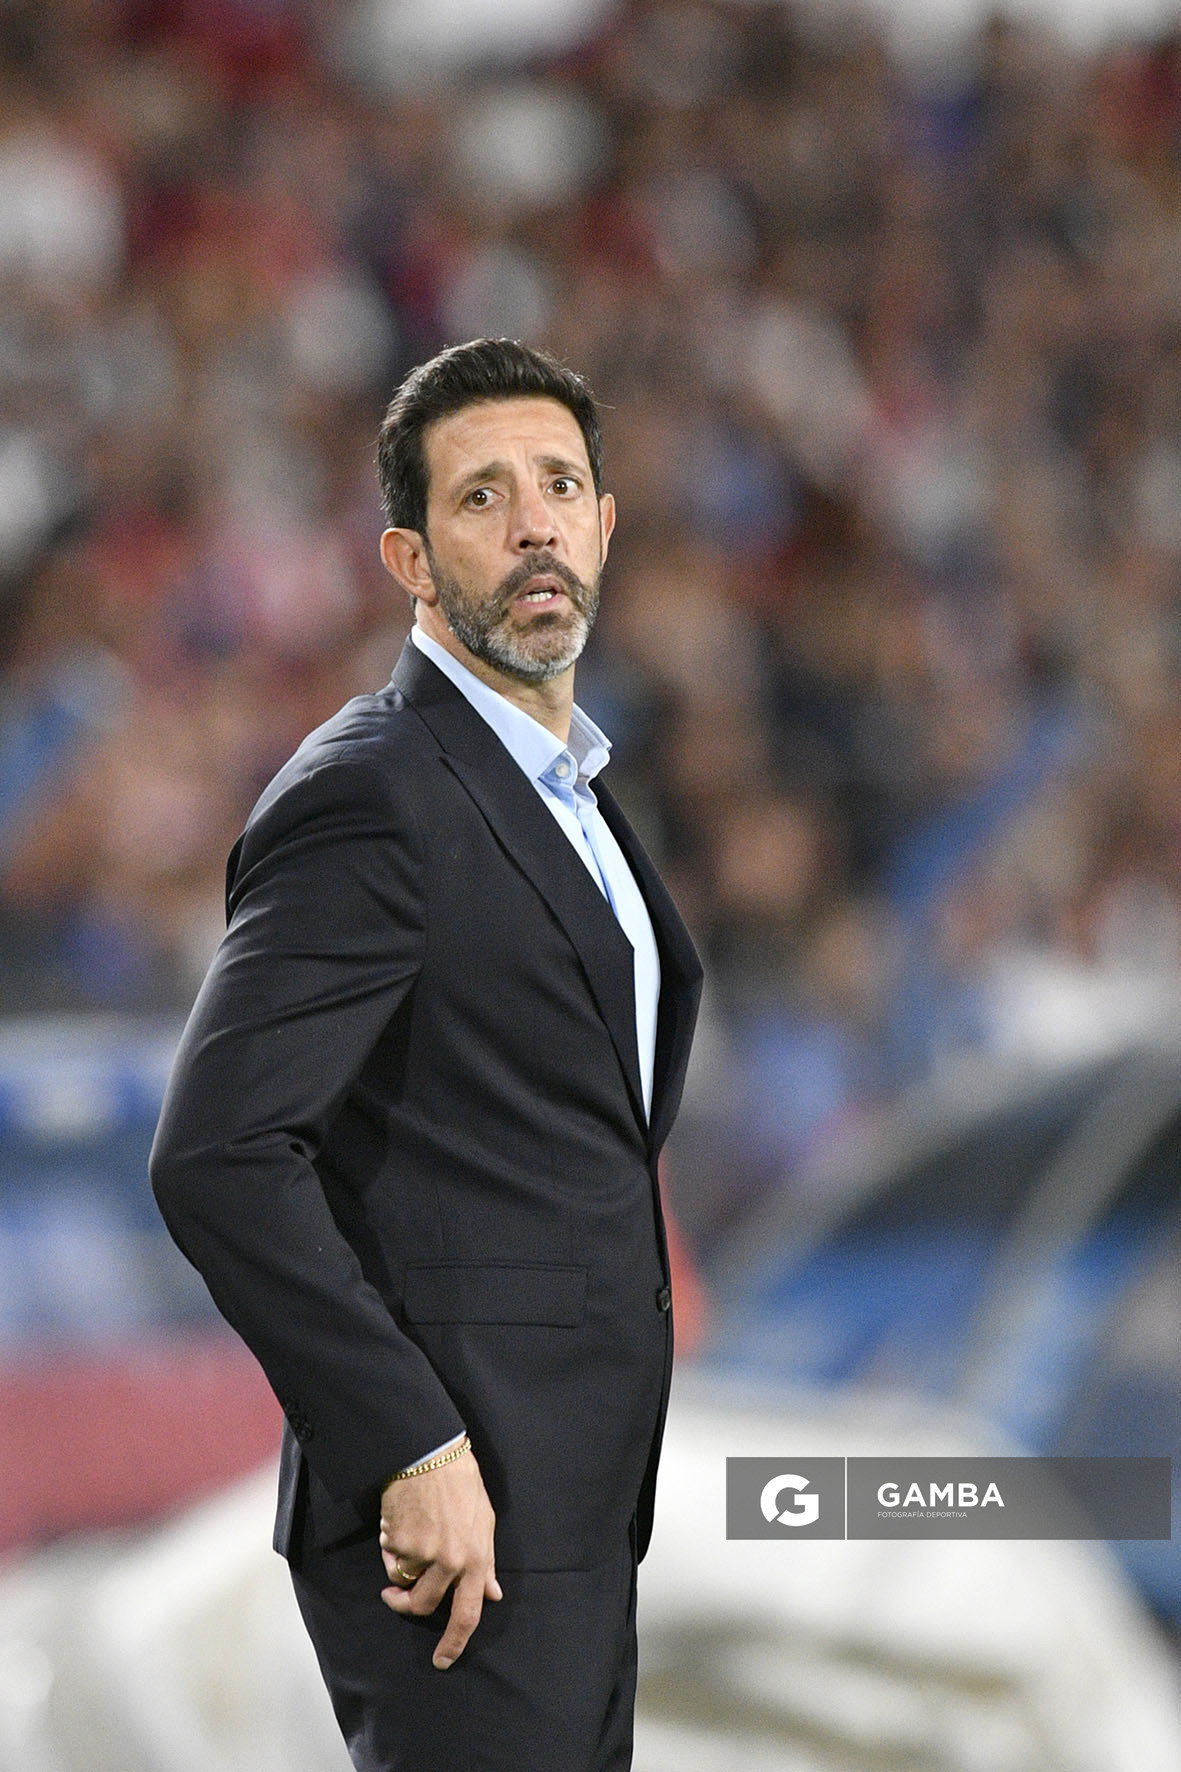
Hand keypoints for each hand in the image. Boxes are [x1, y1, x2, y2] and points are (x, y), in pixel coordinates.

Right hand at [378, 1447, 500, 1668]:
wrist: (430, 1452)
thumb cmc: (462, 1483)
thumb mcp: (484, 1521)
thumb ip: (486, 1562)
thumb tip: (492, 1594)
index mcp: (475, 1558)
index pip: (468, 1614)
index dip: (454, 1643)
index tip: (442, 1661)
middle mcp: (449, 1561)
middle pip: (422, 1604)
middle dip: (405, 1603)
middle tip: (394, 1595)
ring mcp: (422, 1552)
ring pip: (403, 1577)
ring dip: (399, 1563)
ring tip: (408, 1530)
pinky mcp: (398, 1540)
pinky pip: (389, 1554)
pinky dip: (391, 1542)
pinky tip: (401, 1516)